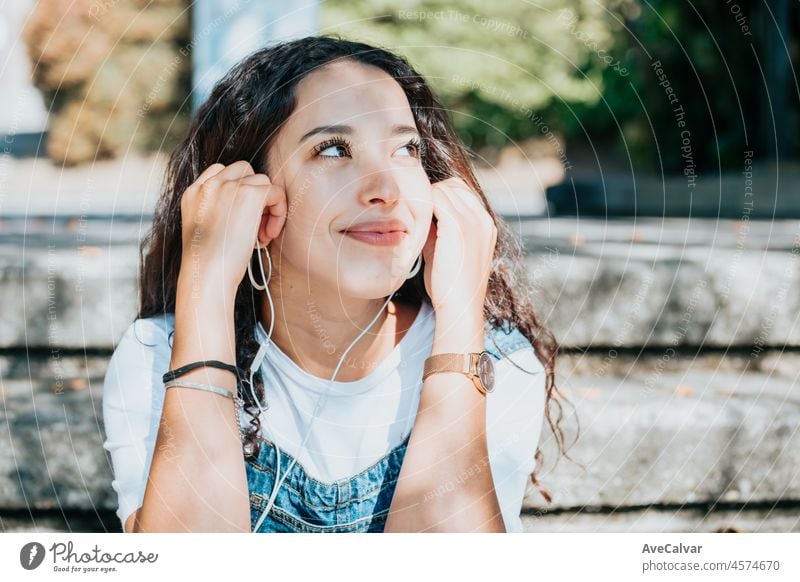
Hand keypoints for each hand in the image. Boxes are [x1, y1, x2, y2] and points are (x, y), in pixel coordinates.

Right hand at [178, 160, 286, 297]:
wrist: (207, 277)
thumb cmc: (209, 265)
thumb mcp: (206, 230)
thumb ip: (219, 210)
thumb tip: (248, 208)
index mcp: (193, 193)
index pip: (220, 172)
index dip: (237, 191)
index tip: (241, 219)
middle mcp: (208, 185)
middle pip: (244, 171)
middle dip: (255, 195)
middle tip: (255, 227)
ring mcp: (227, 187)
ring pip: (262, 181)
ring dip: (268, 207)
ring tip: (262, 235)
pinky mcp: (249, 194)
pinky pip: (275, 192)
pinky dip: (278, 212)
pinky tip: (267, 235)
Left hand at [420, 177, 496, 321]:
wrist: (460, 307)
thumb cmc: (450, 286)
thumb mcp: (448, 252)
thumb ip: (439, 231)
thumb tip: (422, 215)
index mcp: (485, 225)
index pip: (462, 191)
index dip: (440, 196)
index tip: (422, 209)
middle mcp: (482, 219)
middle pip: (453, 186)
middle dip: (431, 194)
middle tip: (413, 211)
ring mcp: (472, 221)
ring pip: (443, 189)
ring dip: (425, 199)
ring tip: (411, 216)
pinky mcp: (457, 226)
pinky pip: (435, 199)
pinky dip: (422, 203)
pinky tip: (411, 219)